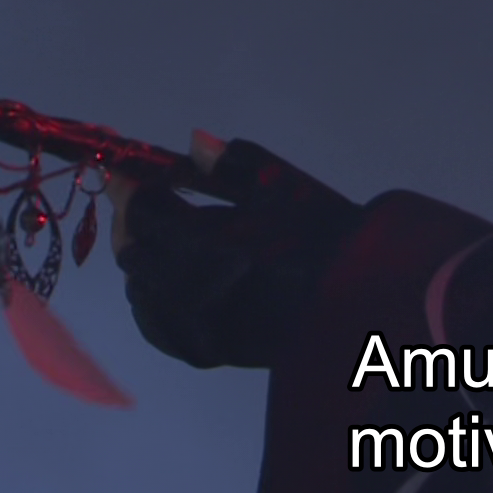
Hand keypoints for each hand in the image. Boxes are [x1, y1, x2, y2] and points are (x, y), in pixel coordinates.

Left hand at [108, 131, 363, 368]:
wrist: (359, 301)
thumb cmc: (327, 238)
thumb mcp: (285, 188)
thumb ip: (231, 166)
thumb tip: (192, 142)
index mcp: (207, 243)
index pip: (143, 213)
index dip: (136, 189)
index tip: (138, 173)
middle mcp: (189, 289)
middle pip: (133, 250)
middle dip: (139, 222)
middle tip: (157, 201)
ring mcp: (190, 326)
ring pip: (139, 287)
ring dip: (148, 258)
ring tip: (173, 239)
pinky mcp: (200, 350)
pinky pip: (154, 323)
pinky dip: (155, 297)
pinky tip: (174, 280)